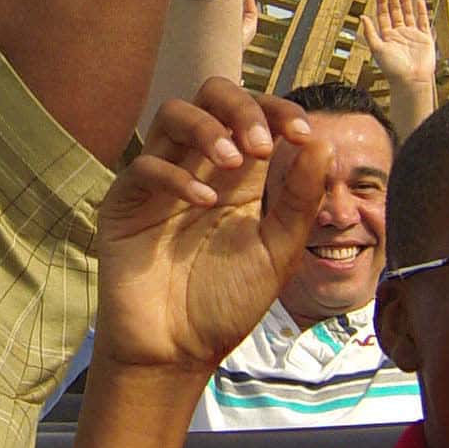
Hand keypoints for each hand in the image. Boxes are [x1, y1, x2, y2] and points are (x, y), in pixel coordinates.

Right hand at [95, 82, 328, 373]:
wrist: (177, 352)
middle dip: (242, 108)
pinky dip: (177, 175)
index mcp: (241, 177)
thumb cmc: (227, 304)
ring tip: (236, 164)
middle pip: (212, 95)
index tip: (303, 133)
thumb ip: (300, 200)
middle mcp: (200, 167)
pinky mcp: (127, 202)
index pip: (257, 115)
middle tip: (262, 145)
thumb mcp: (278, 251)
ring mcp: (162, 181)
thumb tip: (321, 142)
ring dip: (210, 128)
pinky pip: (145, 165)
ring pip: (174, 113)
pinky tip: (204, 203)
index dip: (280, 111)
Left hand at [367, 0, 437, 88]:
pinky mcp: (425, 38)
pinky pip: (423, 21)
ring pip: (408, 12)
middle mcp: (399, 33)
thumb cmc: (393, 69)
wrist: (411, 81)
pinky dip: (421, 11)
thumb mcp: (377, 49)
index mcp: (386, 35)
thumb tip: (362, 16)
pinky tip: (418, 0)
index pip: (383, 13)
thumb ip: (370, 32)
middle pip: (395, 9)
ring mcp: (412, 34)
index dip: (381, 0)